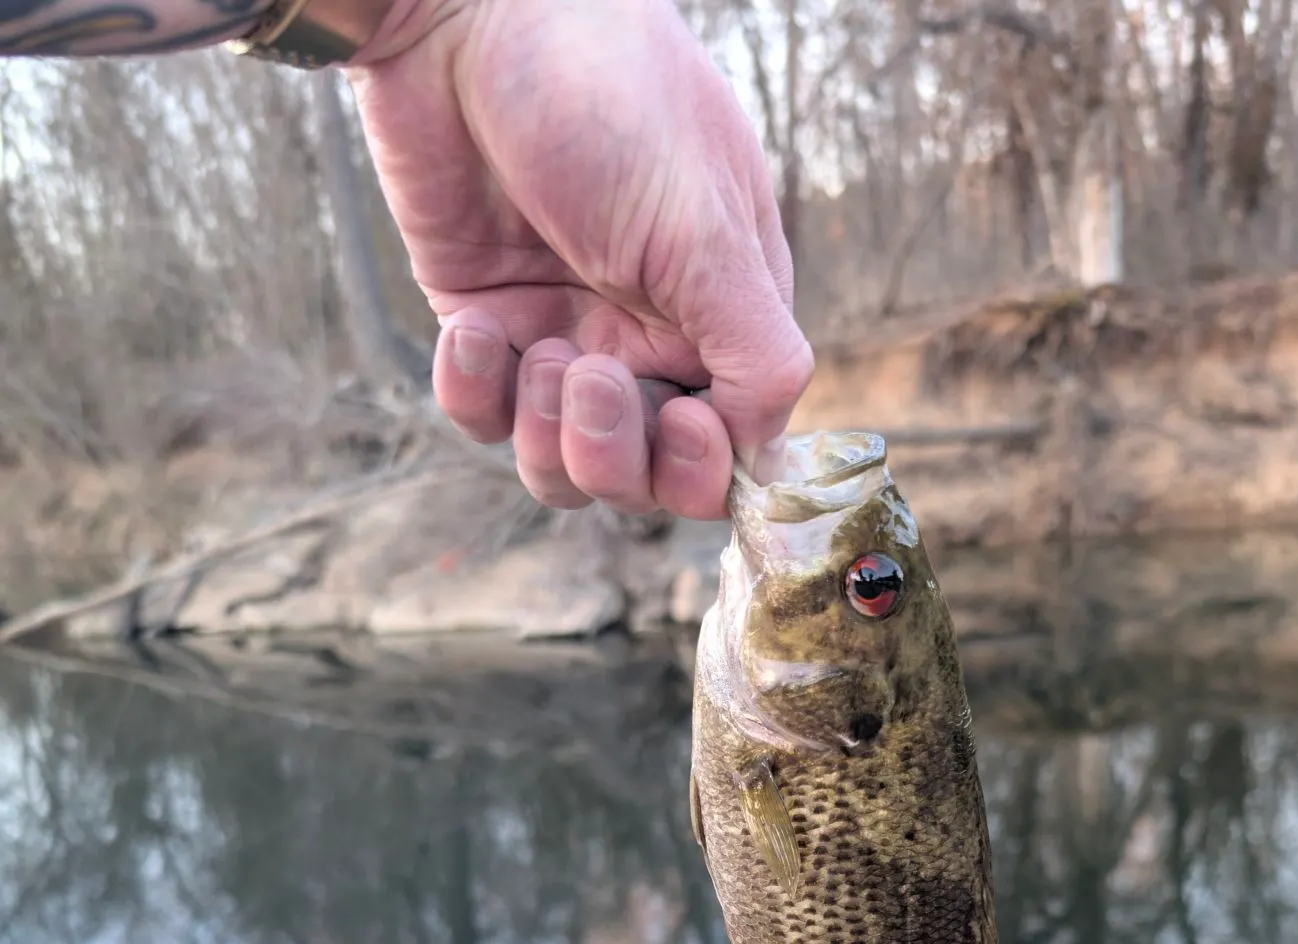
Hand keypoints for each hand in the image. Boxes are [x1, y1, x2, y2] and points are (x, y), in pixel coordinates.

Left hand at [347, 0, 812, 519]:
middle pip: (642, 478)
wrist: (464, 18)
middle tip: (587, 374)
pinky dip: (474, 391)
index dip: (703, 467)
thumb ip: (757, 350)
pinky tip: (473, 324)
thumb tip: (768, 458)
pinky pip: (483, 419)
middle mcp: (646, 343)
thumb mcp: (706, 230)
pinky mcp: (486, 330)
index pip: (729, 450)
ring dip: (546, 432)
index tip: (681, 419)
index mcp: (720, 320)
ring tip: (535, 349)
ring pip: (562, 469)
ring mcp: (564, 339)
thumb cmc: (607, 100)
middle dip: (614, 454)